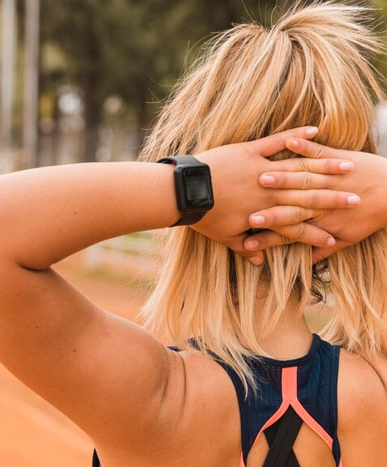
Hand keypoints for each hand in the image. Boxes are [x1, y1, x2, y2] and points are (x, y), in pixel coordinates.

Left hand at [191, 126, 358, 259]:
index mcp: (264, 214)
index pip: (297, 227)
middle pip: (307, 196)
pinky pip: (276, 141)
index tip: (335, 238)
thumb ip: (244, 248)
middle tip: (356, 201)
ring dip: (325, 168)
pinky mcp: (250, 150)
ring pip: (299, 168)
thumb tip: (258, 263)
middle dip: (333, 200)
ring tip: (347, 168)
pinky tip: (314, 131)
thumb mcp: (223, 237)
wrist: (183, 192)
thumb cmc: (202, 217)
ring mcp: (261, 169)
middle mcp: (268, 192)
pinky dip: (295, 136)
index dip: (316, 234)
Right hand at [242, 137, 386, 262]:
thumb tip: (310, 262)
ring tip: (260, 177)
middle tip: (246, 214)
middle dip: (265, 210)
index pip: (288, 229)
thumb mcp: (350, 238)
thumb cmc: (374, 216)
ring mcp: (328, 177)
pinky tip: (287, 142)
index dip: (268, 237)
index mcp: (319, 219)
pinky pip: (316, 151)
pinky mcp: (337, 158)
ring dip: (279, 177)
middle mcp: (320, 199)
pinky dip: (301, 145)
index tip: (248, 244)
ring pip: (299, 177)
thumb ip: (326, 249)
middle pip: (288, 204)